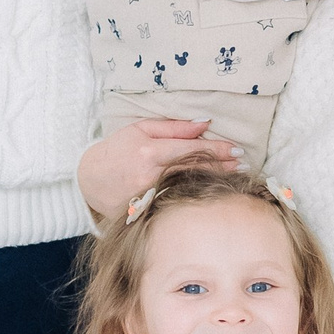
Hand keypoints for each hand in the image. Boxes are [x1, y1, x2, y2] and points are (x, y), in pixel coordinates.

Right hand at [77, 115, 241, 223]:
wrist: (90, 180)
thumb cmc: (117, 150)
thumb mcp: (141, 129)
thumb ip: (174, 127)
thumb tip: (204, 122)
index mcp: (149, 151)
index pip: (190, 149)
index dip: (216, 149)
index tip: (236, 149)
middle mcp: (151, 175)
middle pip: (195, 169)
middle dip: (222, 166)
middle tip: (242, 163)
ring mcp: (150, 196)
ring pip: (189, 187)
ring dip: (214, 181)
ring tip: (235, 175)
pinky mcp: (148, 211)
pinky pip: (177, 201)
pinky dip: (196, 196)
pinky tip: (212, 192)